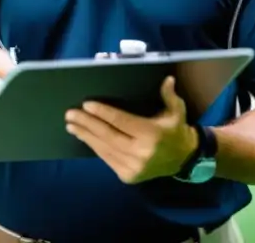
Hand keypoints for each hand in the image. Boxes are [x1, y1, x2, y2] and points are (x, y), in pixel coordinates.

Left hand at [64, 76, 198, 183]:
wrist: (184, 160)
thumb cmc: (175, 131)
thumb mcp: (177, 111)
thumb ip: (169, 95)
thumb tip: (167, 79)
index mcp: (152, 134)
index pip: (121, 121)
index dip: (103, 113)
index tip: (86, 104)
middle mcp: (141, 153)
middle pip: (108, 135)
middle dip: (87, 124)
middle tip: (70, 114)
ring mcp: (134, 167)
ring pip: (104, 149)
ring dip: (86, 136)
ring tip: (71, 125)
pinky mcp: (128, 176)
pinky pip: (107, 159)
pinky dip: (94, 147)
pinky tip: (84, 137)